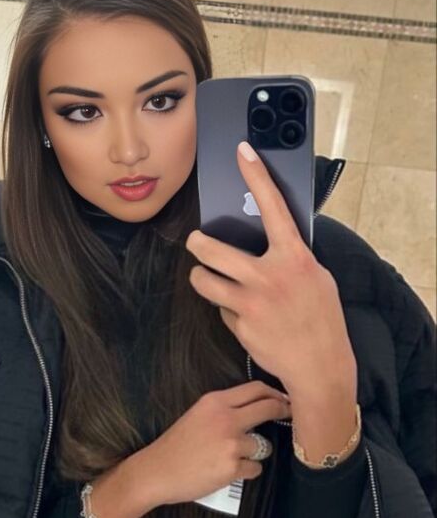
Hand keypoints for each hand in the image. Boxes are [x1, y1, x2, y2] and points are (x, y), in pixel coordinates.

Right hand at [138, 381, 291, 507]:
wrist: (156, 471)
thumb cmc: (176, 445)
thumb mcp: (198, 415)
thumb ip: (225, 409)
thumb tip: (257, 408)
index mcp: (215, 402)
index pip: (256, 389)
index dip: (275, 394)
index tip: (284, 399)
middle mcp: (226, 419)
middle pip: (268, 408)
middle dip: (282, 412)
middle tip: (287, 417)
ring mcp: (231, 444)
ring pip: (263, 445)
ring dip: (255, 452)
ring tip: (231, 457)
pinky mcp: (232, 468)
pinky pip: (255, 468)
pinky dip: (246, 471)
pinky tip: (226, 471)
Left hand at [185, 141, 356, 395]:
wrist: (320, 366)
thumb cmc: (321, 318)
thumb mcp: (316, 277)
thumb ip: (290, 257)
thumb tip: (268, 240)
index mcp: (294, 257)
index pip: (273, 206)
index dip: (257, 175)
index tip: (242, 151)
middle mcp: (268, 276)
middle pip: (210, 249)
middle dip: (197, 244)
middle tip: (196, 243)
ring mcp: (250, 302)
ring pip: (202, 281)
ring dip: (202, 278)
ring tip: (209, 279)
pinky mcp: (239, 326)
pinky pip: (221, 311)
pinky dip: (229, 313)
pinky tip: (248, 320)